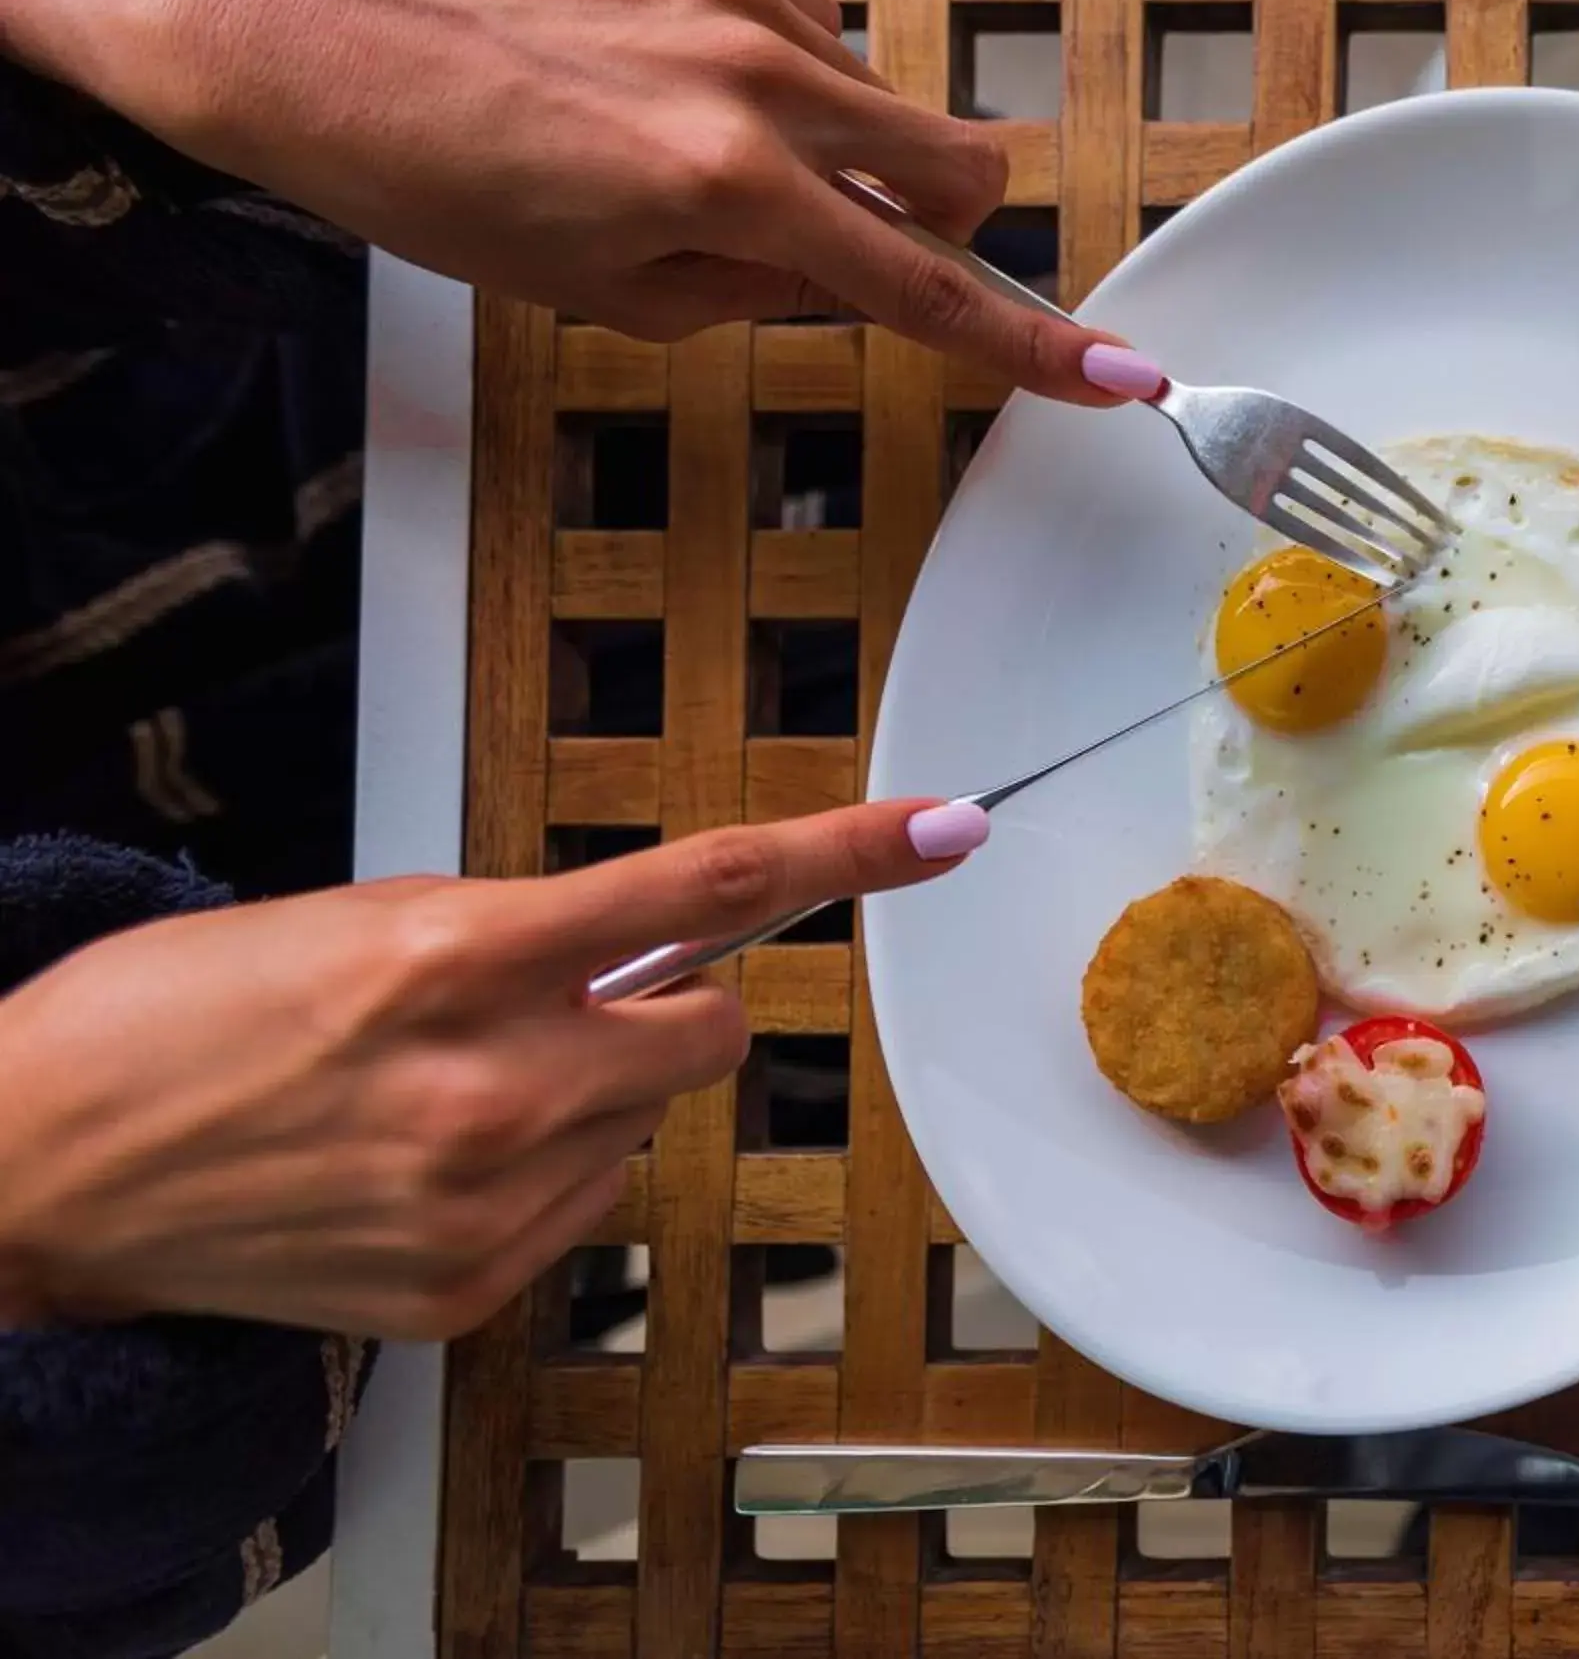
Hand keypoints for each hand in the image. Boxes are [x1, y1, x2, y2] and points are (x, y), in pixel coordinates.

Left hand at [0, 0, 1151, 403]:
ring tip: (687, 139)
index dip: (1029, 343)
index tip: (1119, 373)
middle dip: (936, 213)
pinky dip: (765, 58)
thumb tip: (858, 274)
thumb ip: (762, 288)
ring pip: (870, 87)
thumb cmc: (436, 181)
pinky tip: (660, 67)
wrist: (307, 38)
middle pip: (955, 158)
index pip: (919, 284)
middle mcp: (748, 76)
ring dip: (828, 135)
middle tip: (845, 235)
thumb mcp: (607, 292)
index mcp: (723, 187)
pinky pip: (796, 10)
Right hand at [0, 796, 991, 1337]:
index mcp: (461, 957)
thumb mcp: (358, 920)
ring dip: (582, 1100)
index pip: (706, 889)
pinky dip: (528, 1182)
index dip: (845, 856)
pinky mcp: (469, 1290)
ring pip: (643, 1126)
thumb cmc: (177, 1023)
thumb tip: (644, 940)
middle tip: (547, 1009)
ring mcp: (486, 1202)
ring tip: (431, 1099)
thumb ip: (520, 930)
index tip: (944, 832)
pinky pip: (580, 1209)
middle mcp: (494, 1086)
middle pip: (712, 1031)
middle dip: (660, 1011)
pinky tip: (413, 1171)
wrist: (36, 1170)